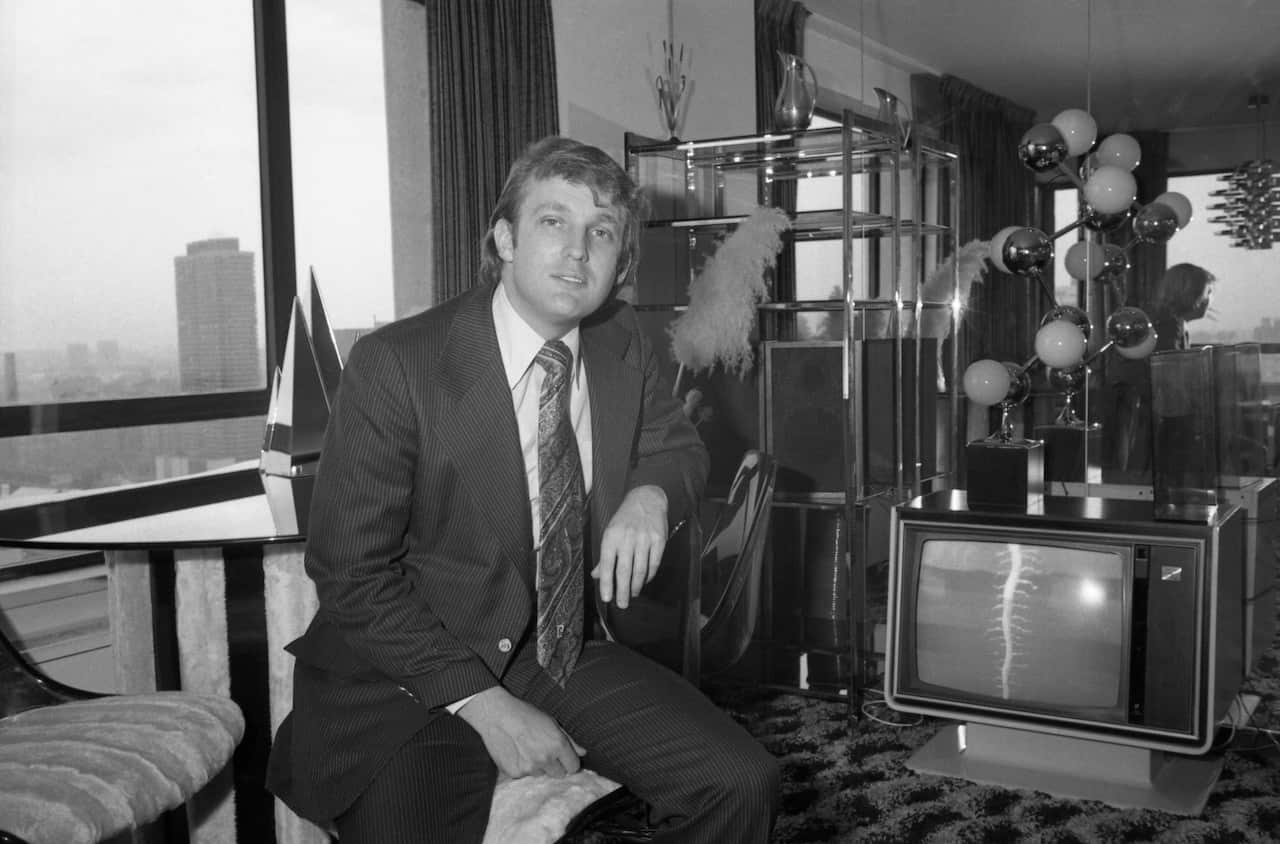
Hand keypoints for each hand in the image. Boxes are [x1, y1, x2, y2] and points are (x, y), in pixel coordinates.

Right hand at [455, 686, 584, 778]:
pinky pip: (525, 775)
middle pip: (559, 775)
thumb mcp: (551, 722)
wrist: (497, 714)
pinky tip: (516, 753)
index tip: (564, 758)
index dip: (569, 762)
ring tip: (527, 750)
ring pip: (541, 775)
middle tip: (544, 752)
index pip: (573, 767)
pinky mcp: (515, 773)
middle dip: (555, 766)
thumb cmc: (525, 714)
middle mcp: (545, 759)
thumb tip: (583, 753)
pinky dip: (522, 767)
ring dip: (538, 767)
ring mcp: (529, 768)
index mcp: (558, 745)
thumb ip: (569, 740)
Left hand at [593, 485, 666, 607]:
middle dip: (622, 591)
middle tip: (622, 604)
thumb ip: (604, 556)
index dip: (606, 583)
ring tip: (632, 595)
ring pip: (640, 570)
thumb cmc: (625, 518)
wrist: (646, 499)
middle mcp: (627, 538)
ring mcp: (644, 539)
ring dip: (635, 586)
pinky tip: (644, 582)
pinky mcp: (659, 540)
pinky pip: (654, 564)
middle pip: (624, 571)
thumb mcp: (610, 532)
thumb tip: (597, 576)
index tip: (607, 598)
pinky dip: (649, 576)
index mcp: (611, 536)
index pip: (607, 564)